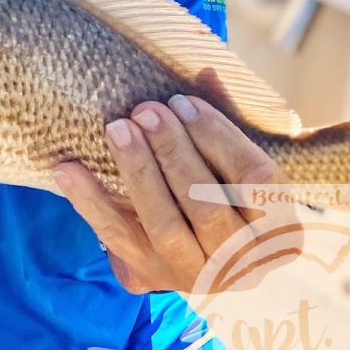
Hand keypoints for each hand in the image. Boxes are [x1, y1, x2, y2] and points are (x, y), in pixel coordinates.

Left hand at [52, 94, 301, 294]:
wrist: (204, 243)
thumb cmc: (228, 184)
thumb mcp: (239, 155)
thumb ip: (226, 117)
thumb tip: (206, 73)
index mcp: (281, 231)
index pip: (256, 181)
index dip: (218, 137)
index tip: (183, 101)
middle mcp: (244, 265)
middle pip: (207, 205)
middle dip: (173, 152)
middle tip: (145, 109)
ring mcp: (195, 276)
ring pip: (164, 226)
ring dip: (137, 173)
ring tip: (116, 128)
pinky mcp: (150, 276)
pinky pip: (117, 239)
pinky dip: (90, 202)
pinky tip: (68, 168)